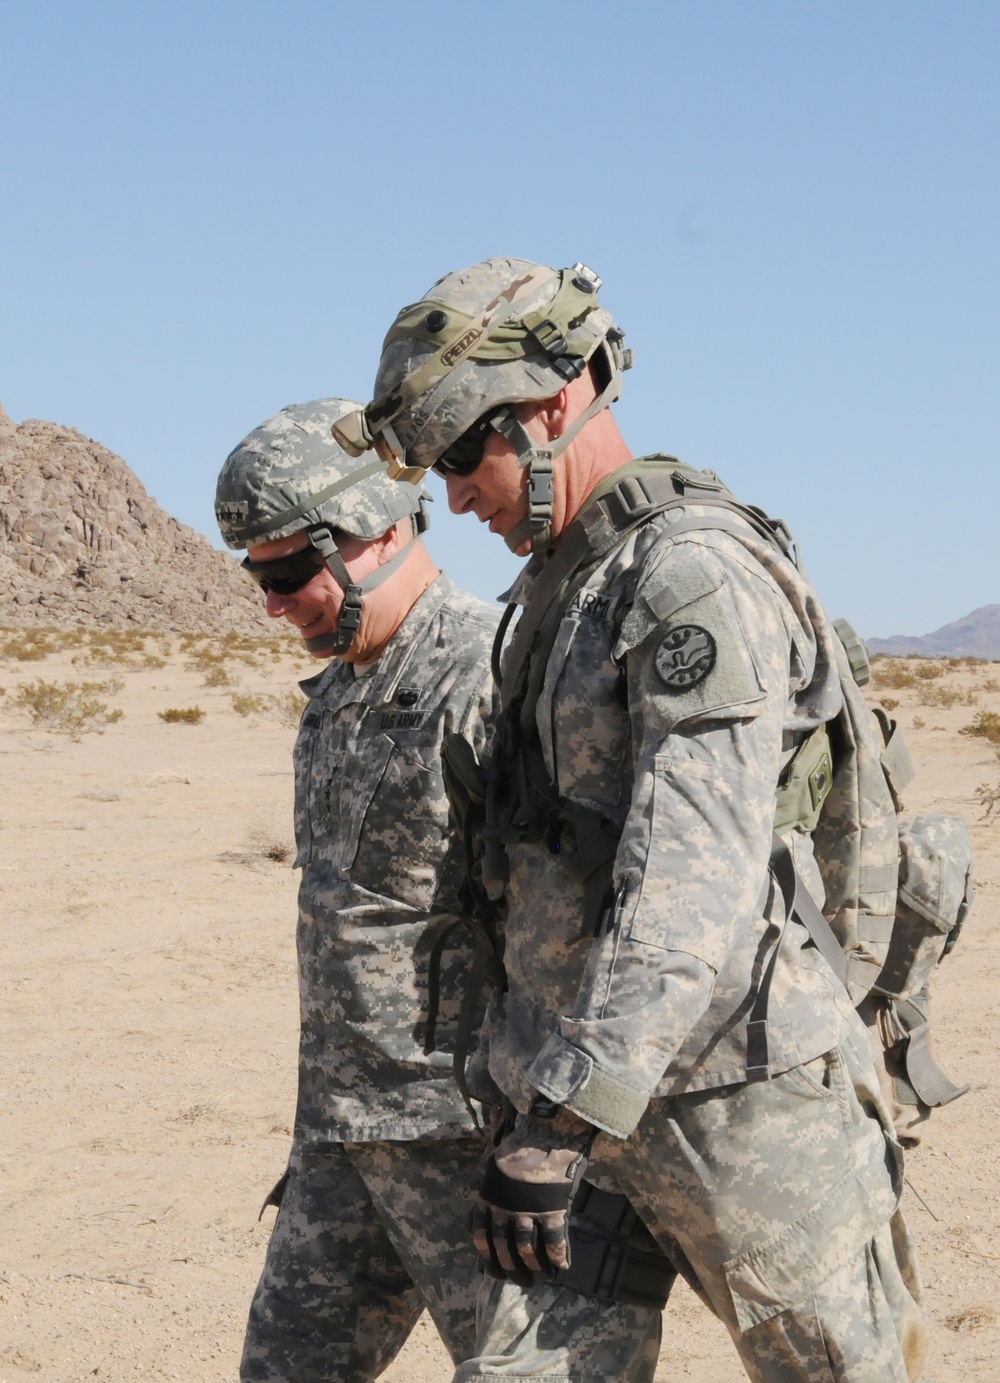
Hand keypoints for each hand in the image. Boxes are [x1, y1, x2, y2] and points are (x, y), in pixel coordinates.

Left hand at [470, 1106, 594, 1282]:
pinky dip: (558, 1255)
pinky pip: (554, 1240)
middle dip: (512, 1269)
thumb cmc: (517, 1147)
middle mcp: (505, 1208)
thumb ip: (482, 1191)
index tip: (494, 1272)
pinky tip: (561, 1267)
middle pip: (504, 1248)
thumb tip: (474, 1215)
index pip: (482, 1237)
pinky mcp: (552, 1208)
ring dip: (535, 1267)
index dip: (488, 1258)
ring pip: (528, 1248)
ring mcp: (528, 1210)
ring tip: (542, 1278)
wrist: (545, 1134)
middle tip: (521, 1282)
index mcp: (488, 1198)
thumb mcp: (489, 1167)